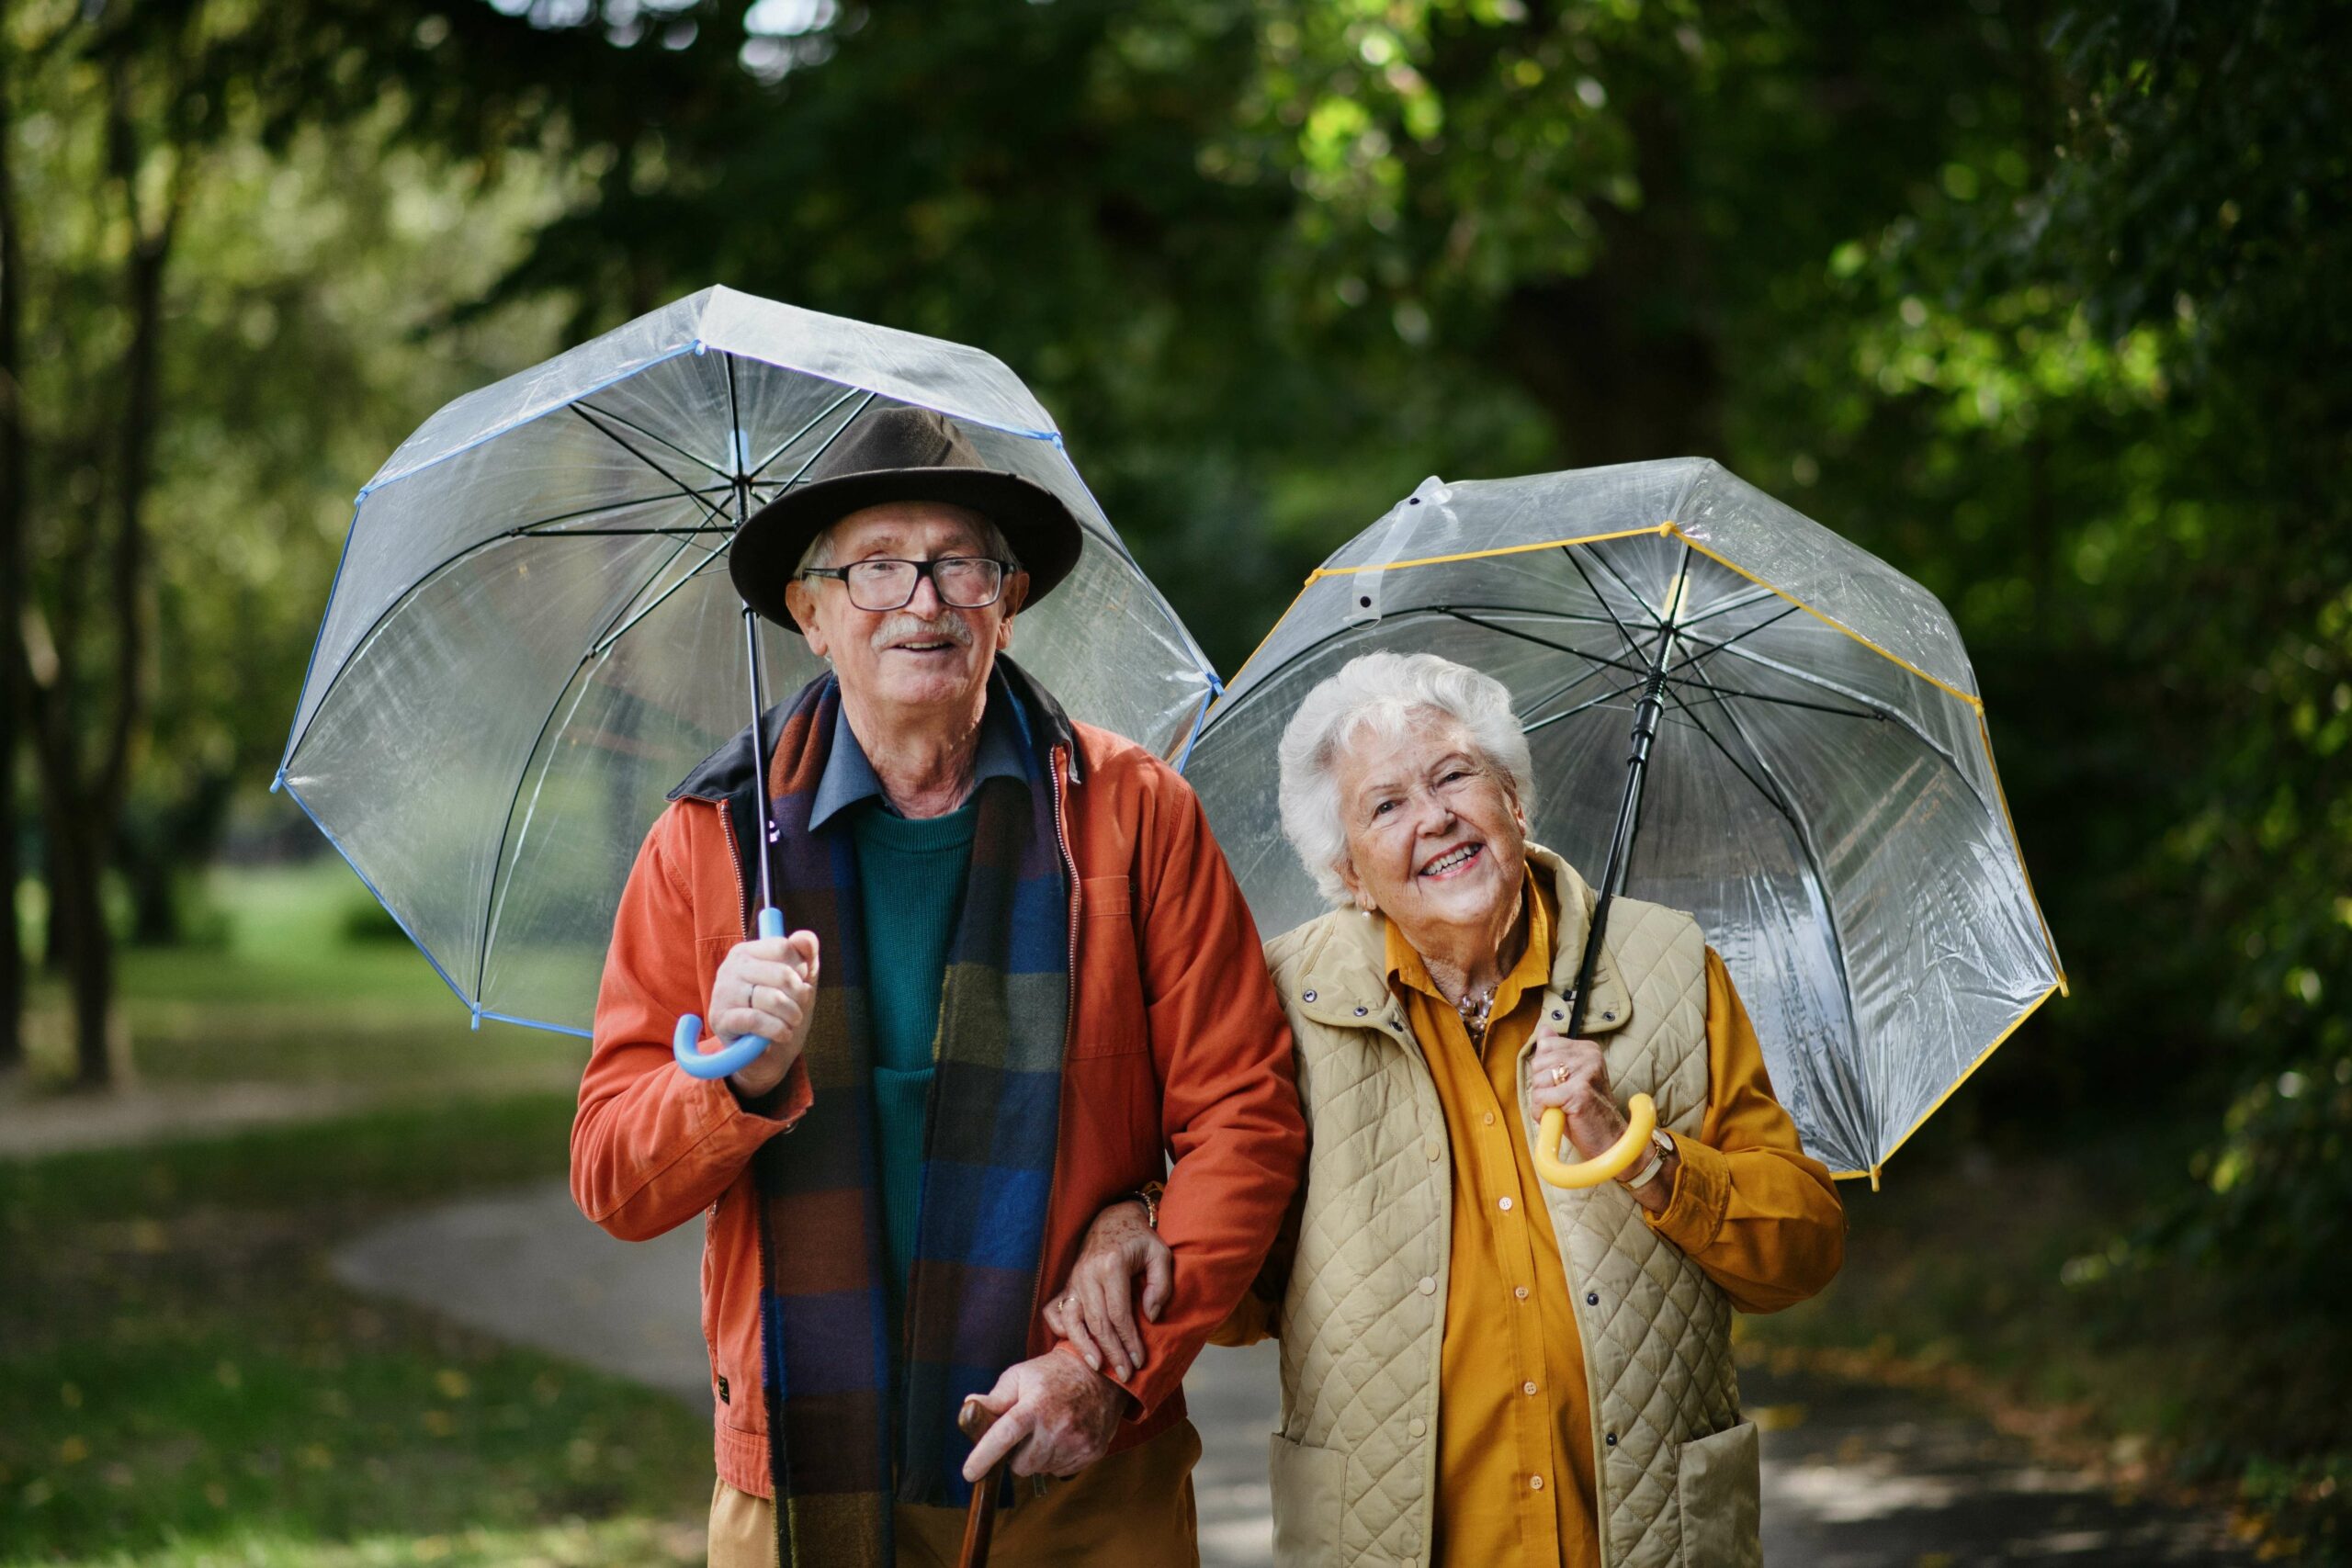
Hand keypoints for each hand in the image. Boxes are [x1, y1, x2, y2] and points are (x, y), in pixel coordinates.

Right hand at [706, 929, 820, 1096]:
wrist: (765, 1055)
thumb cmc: (782, 1012)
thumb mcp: (800, 982)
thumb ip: (806, 956)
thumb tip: (803, 937)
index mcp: (747, 952)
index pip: (783, 947)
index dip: (800, 969)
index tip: (800, 985)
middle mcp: (731, 967)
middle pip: (782, 974)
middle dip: (799, 996)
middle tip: (798, 1010)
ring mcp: (722, 992)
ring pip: (772, 998)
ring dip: (792, 1016)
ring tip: (791, 1023)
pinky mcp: (720, 1018)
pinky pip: (757, 1020)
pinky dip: (777, 1029)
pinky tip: (782, 1034)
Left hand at [958, 1348, 1128, 1481]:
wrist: (1101, 1374)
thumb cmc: (1053, 1374)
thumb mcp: (1020, 1375)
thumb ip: (995, 1397)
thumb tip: (969, 1407)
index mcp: (1035, 1406)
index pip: (1004, 1436)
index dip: (984, 1456)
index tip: (969, 1473)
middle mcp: (1057, 1427)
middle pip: (1020, 1465)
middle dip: (1015, 1455)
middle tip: (1024, 1433)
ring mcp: (1077, 1442)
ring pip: (1040, 1469)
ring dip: (1036, 1457)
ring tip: (1046, 1430)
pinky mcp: (1092, 1452)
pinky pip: (1060, 1470)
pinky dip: (1055, 1458)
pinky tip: (1062, 1436)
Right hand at [1040, 1201, 1170, 1380]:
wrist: (1114, 1218)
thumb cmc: (1140, 1239)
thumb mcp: (1160, 1254)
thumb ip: (1160, 1284)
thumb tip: (1150, 1317)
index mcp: (1111, 1266)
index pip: (1118, 1314)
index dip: (1128, 1341)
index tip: (1139, 1361)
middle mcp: (1087, 1273)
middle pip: (1097, 1323)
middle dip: (1111, 1352)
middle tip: (1124, 1375)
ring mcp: (1073, 1278)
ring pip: (1073, 1320)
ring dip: (1084, 1346)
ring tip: (1097, 1366)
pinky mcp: (1067, 1283)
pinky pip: (1055, 1310)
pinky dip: (1061, 1329)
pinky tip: (1072, 1344)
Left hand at [1528, 1025, 1675, 1210]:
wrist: (1611, 1143)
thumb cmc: (1586, 1113)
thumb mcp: (1570, 1079)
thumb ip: (1556, 1053)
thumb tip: (1544, 1029)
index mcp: (1588, 1049)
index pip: (1545, 1047)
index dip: (1544, 1072)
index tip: (1562, 1086)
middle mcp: (1589, 1056)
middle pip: (1539, 1063)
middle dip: (1542, 1086)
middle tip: (1562, 1101)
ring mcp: (1586, 1073)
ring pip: (1538, 1080)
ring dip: (1543, 1101)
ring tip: (1563, 1110)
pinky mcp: (1579, 1092)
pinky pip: (1542, 1097)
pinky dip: (1543, 1112)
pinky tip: (1560, 1117)